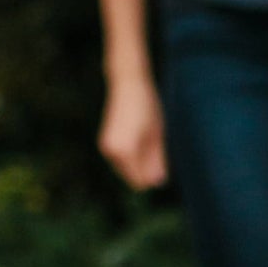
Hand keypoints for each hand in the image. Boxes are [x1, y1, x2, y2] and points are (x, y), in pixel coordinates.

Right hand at [98, 72, 167, 188]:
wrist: (127, 84)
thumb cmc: (147, 107)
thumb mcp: (157, 135)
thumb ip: (157, 161)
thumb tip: (158, 182)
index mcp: (125, 152)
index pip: (139, 181)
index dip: (153, 178)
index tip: (161, 161)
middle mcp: (111, 153)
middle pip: (132, 178)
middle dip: (145, 170)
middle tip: (152, 144)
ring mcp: (106, 149)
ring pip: (127, 171)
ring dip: (139, 163)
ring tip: (145, 138)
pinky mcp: (106, 144)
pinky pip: (122, 162)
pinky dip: (132, 157)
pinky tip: (139, 137)